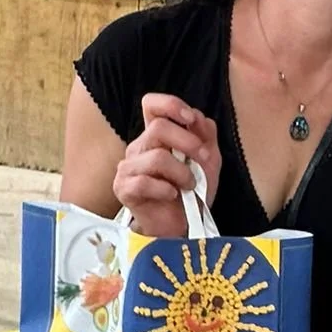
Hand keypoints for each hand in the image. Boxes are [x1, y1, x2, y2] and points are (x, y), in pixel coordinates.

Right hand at [113, 94, 221, 236]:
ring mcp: (129, 167)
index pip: (152, 105)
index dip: (171, 105)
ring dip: (182, 172)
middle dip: (189, 142)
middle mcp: (140, 146)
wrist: (182, 226)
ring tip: (189, 186)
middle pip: (159, 128)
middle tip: (203, 159)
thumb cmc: (191, 192)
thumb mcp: (208, 161)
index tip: (190, 120)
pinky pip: (144, 182)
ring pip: (157, 157)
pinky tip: (173, 195)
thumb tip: (197, 117)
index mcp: (157, 135)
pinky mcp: (123, 188)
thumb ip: (205, 136)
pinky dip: (166, 189)